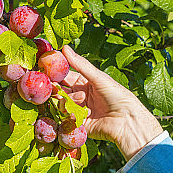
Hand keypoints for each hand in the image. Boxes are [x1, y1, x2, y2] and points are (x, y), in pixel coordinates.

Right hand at [61, 46, 162, 160]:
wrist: (127, 121)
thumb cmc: (118, 96)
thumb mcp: (98, 78)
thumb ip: (80, 64)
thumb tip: (64, 48)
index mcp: (85, 83)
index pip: (65, 76)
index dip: (55, 73)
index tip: (46, 67)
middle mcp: (80, 96)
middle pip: (60, 91)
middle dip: (56, 89)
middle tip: (52, 86)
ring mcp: (78, 111)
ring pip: (62, 104)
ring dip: (67, 101)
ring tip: (80, 100)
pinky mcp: (78, 125)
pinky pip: (66, 119)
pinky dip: (69, 115)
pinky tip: (82, 113)